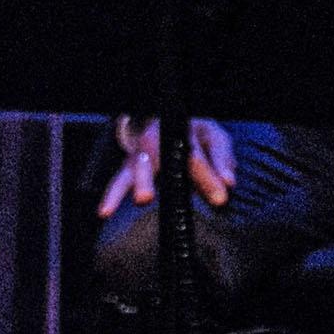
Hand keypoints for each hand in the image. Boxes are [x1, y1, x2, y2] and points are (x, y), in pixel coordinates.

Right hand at [100, 115, 234, 218]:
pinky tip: (104, 211)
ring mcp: (140, 153)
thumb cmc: (194, 134)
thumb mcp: (214, 139)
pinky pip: (119, 179)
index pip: (194, 156)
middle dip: (167, 173)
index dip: (207, 177)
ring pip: (136, 167)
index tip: (220, 198)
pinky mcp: (130, 166)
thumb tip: (229, 183)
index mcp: (180, 132)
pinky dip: (112, 195)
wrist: (167, 122)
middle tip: (164, 192)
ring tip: (143, 199)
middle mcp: (155, 140)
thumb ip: (221, 160)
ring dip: (139, 183)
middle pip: (158, 157)